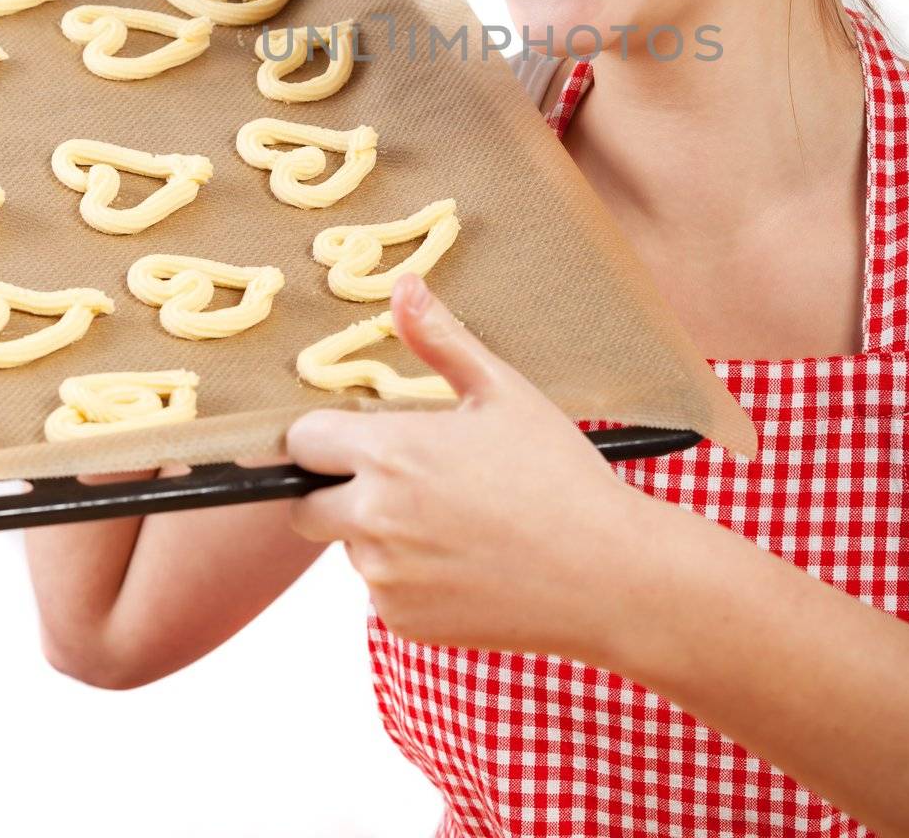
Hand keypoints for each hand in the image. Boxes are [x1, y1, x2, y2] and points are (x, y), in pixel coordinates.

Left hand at [285, 273, 637, 655]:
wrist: (606, 574)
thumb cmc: (559, 474)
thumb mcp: (503, 391)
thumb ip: (439, 339)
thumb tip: (402, 286)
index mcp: (391, 454)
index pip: (303, 442)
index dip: (327, 435)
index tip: (361, 434)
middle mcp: (373, 520)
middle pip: (305, 505)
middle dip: (336, 488)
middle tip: (403, 478)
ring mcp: (386, 578)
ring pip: (349, 547)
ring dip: (376, 532)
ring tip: (452, 518)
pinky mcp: (404, 622)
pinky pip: (383, 589)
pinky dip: (407, 575)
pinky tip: (465, 559)